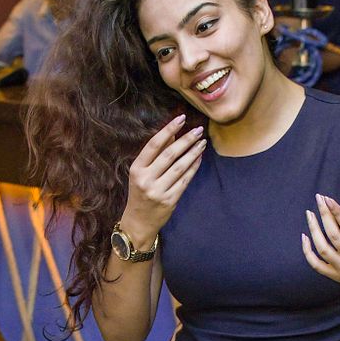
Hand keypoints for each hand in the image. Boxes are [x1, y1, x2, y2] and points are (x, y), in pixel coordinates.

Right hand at [120, 114, 206, 247]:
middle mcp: (146, 179)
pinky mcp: (170, 200)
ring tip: (202, 142)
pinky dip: (194, 167)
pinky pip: (185, 180)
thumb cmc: (140, 193)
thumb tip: (173, 133)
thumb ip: (156, 154)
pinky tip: (199, 158)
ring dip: (193, 153)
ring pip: (180, 167)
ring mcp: (158, 191)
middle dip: (186, 140)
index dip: (168, 129)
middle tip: (198, 130)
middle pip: (169, 154)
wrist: (138, 222)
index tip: (181, 118)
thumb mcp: (142, 173)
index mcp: (136, 169)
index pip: (154, 145)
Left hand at [301, 195, 339, 301]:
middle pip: (333, 235)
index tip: (327, 199)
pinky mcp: (335, 276)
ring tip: (310, 214)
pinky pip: (316, 265)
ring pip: (322, 249)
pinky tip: (304, 237)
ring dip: (314, 230)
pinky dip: (307, 252)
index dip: (337, 212)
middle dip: (324, 215)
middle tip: (318, 199)